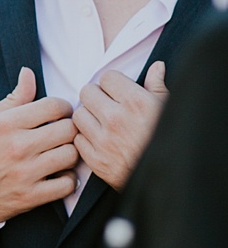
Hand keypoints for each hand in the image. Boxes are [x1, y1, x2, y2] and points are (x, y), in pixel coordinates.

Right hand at [0, 63, 78, 221]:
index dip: (63, 107)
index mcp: (7, 123)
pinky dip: (68, 180)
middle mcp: (18, 147)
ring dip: (71, 153)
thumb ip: (14, 98)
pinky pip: (66, 185)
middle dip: (69, 128)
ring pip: (70, 156)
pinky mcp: (29, 197)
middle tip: (64, 132)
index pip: (53, 106)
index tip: (61, 113)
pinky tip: (60, 175)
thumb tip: (28, 72)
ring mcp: (25, 173)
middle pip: (67, 130)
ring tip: (62, 153)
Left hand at [73, 59, 165, 189]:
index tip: (117, 92)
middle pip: (87, 92)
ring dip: (88, 117)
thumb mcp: (168, 110)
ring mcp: (104, 141)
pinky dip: (86, 139)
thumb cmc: (169, 142)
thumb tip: (156, 67)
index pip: (107, 77)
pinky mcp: (97, 161)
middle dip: (96, 96)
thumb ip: (157, 86)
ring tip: (100, 122)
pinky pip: (78, 140)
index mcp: (135, 102)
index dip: (112, 83)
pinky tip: (99, 141)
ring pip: (79, 115)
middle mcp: (116, 119)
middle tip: (106, 105)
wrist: (167, 180)